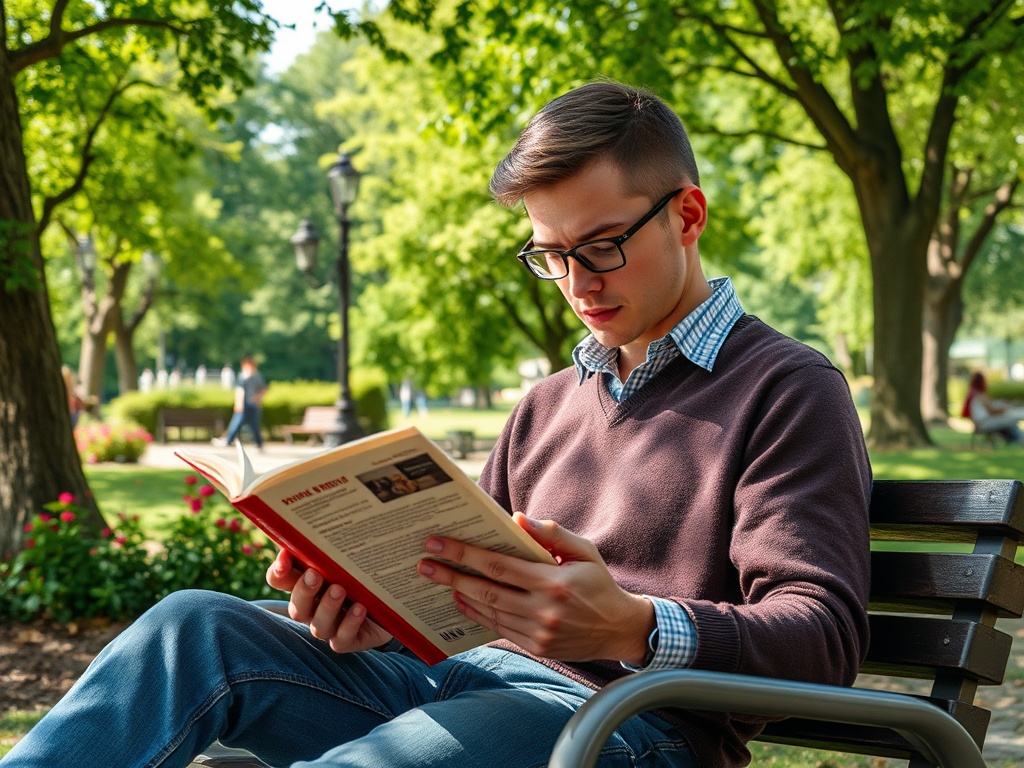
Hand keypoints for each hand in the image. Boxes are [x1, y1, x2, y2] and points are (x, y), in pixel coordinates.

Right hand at [267, 549, 392, 652]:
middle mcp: (314, 608)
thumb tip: (323, 513)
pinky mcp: (350, 640)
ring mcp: (331, 627)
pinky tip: (360, 608)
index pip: (280, 580)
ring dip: (327, 607)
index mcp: (307, 584)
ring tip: (340, 589)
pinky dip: (349, 624)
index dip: (278, 571)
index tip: (285, 557)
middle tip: (315, 574)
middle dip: (303, 590)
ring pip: (318, 626)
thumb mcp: (350, 553)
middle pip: (296, 607)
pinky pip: (342, 640)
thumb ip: (333, 540)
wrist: (395, 599)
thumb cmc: (364, 570)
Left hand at [417, 514, 653, 663]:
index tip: (438, 543)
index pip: (499, 565)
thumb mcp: (584, 551)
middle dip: (451, 575)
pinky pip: (498, 628)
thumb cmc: (598, 582)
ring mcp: (539, 633)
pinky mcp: (536, 647)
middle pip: (486, 591)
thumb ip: (552, 533)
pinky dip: (476, 614)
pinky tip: (462, 600)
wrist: (619, 628)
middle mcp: (544, 610)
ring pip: (489, 611)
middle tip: (423, 563)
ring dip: (459, 595)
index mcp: (554, 582)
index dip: (466, 554)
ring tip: (436, 578)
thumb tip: (516, 519)